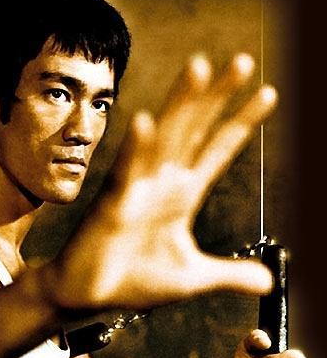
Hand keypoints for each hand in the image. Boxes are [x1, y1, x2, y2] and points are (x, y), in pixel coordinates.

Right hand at [45, 54, 277, 308]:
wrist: (89, 294)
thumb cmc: (133, 281)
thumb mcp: (191, 279)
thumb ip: (229, 275)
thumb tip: (268, 283)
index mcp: (182, 195)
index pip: (216, 150)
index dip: (241, 123)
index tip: (268, 94)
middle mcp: (162, 183)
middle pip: (194, 130)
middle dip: (217, 96)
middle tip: (242, 63)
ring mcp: (137, 188)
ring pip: (163, 138)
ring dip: (180, 104)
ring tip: (200, 68)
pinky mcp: (113, 203)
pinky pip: (125, 172)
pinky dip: (135, 148)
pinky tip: (144, 122)